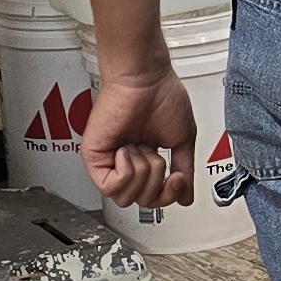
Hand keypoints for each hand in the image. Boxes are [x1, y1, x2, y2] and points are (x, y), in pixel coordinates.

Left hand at [81, 58, 199, 208]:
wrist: (147, 79)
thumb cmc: (163, 96)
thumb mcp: (182, 140)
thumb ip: (184, 169)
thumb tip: (186, 196)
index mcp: (144, 160)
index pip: (154, 198)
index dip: (168, 195)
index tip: (178, 178)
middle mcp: (125, 163)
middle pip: (141, 202)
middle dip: (156, 182)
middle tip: (156, 155)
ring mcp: (109, 162)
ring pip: (125, 198)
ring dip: (142, 171)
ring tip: (141, 146)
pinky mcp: (94, 157)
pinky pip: (110, 187)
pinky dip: (126, 170)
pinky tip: (127, 148)